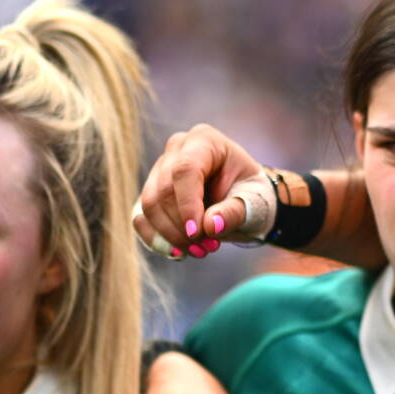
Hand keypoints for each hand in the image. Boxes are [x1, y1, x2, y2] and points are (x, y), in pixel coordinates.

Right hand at [135, 124, 265, 257]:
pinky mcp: (151, 193)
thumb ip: (234, 212)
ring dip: (171, 237)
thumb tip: (209, 226)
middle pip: (163, 191)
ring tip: (200, 251)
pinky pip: (140, 219)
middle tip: (208, 248)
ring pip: (148, 206)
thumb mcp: (254, 202)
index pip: (185, 170)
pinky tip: (179, 253)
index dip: (187, 204)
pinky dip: (156, 240)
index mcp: (204, 141)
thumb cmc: (252, 196)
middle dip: (182, 227)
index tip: (198, 234)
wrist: (245, 202)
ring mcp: (159, 170)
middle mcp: (176, 150)